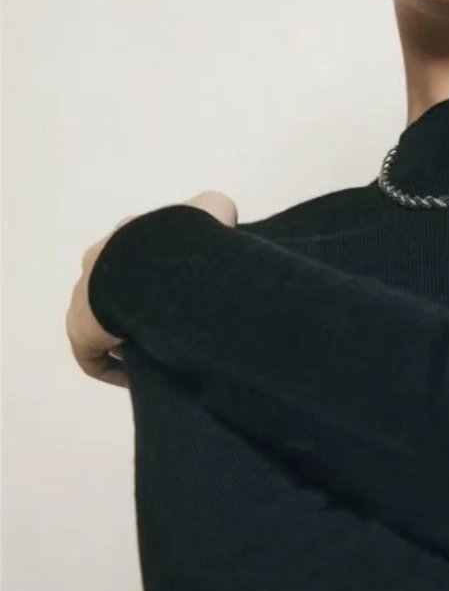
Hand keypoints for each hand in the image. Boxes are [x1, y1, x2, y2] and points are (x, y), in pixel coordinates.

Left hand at [67, 191, 237, 386]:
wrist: (153, 266)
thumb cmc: (183, 240)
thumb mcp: (213, 210)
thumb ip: (219, 213)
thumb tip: (225, 224)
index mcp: (127, 238)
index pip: (139, 259)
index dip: (162, 282)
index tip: (185, 300)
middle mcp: (100, 264)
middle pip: (118, 293)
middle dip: (145, 313)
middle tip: (176, 331)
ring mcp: (86, 297)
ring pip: (105, 323)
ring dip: (130, 338)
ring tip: (162, 355)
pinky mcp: (81, 330)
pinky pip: (92, 355)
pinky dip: (113, 368)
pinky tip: (138, 379)